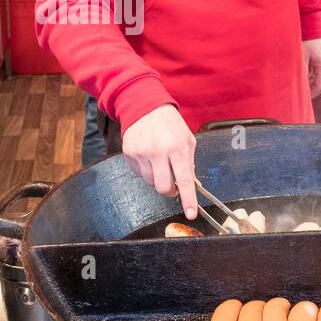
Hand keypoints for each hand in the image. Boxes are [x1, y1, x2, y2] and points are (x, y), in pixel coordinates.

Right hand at [121, 104, 197, 218]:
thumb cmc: (170, 124)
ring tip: (159, 163)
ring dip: (157, 178)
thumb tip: (191, 185)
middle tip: (173, 185)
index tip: (191, 214)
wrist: (145, 107)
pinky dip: (146, 170)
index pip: (184, 180)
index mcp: (177, 148)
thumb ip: (189, 163)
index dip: (188, 200)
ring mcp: (141, 153)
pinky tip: (149, 156)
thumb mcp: (187, 139)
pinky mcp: (129, 154)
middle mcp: (158, 152)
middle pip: (163, 188)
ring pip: (150, 182)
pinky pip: (140, 173)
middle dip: (170, 191)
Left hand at [303, 37, 320, 99]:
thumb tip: (298, 86)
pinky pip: (316, 70)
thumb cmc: (304, 39)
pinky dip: (308, 75)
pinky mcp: (320, 56)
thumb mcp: (300, 57)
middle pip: (320, 83)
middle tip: (298, 93)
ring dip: (308, 82)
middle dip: (309, 89)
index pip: (320, 87)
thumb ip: (301, 72)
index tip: (302, 98)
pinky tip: (299, 75)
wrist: (309, 23)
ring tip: (297, 84)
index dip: (311, 95)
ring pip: (318, 77)